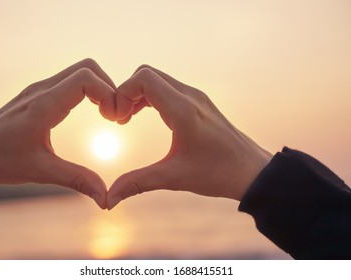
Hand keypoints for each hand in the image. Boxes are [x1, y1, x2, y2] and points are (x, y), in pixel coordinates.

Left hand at [0, 59, 115, 208]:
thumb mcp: (40, 172)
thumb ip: (76, 180)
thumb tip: (105, 197)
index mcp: (43, 106)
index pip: (85, 78)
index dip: (108, 93)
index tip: (113, 119)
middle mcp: (42, 91)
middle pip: (87, 68)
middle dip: (109, 87)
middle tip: (114, 116)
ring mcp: (40, 89)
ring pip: (80, 71)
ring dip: (100, 88)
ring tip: (107, 115)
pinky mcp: (39, 94)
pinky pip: (71, 81)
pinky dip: (89, 91)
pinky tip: (92, 112)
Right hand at [107, 65, 272, 208]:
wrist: (251, 171)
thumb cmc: (217, 173)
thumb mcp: (174, 178)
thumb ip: (137, 183)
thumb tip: (109, 199)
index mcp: (183, 110)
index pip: (144, 78)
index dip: (122, 93)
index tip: (117, 119)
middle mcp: (190, 96)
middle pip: (147, 73)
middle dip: (127, 92)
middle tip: (120, 119)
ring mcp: (196, 97)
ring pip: (157, 79)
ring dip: (138, 94)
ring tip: (128, 119)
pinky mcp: (198, 102)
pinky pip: (168, 88)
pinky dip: (151, 97)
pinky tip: (144, 117)